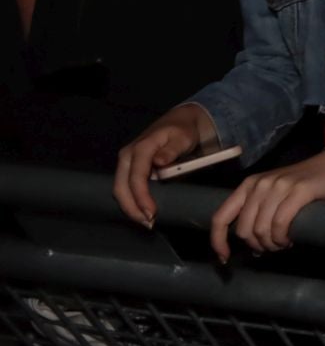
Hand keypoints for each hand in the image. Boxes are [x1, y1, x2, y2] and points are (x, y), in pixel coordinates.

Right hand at [114, 104, 218, 226]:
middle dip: (132, 208)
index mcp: (140, 148)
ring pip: (120, 190)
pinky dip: (132, 202)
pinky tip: (143, 212)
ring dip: (131, 208)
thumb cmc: (183, 130)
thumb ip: (172, 150)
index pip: (136, 178)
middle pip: (121, 188)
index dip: (141, 197)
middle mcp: (127, 156)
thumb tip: (159, 162)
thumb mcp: (183, 137)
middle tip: (149, 224)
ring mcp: (126, 162)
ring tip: (147, 222)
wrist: (181, 121)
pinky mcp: (129, 169)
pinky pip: (125, 188)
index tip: (152, 213)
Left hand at [208, 148, 324, 263]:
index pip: (221, 216)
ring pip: (262, 229)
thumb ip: (258, 212)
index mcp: (248, 185)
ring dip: (272, 244)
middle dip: (256, 246)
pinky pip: (281, 223)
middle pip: (244, 229)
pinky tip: (289, 240)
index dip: (218, 241)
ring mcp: (279, 186)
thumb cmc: (303, 185)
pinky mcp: (299, 191)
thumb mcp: (273, 194)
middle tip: (272, 248)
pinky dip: (283, 238)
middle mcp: (260, 184)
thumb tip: (250, 243)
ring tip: (283, 244)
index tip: (225, 258)